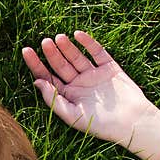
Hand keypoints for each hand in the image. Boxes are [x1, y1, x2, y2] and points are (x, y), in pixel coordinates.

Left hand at [22, 31, 159, 159]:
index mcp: (68, 96)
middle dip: (51, 54)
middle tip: (44, 42)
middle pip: (60, 66)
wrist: (132, 122)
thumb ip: (54, 100)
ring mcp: (94, 75)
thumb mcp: (73, 115)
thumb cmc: (101, 125)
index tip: (27, 51)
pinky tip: (78, 35)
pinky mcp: (109, 68)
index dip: (36, 65)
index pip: (48, 78)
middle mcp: (79, 84)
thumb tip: (37, 83)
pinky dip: (88, 43)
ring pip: (76, 57)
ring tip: (58, 38)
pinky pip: (97, 52)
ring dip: (67, 47)